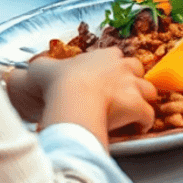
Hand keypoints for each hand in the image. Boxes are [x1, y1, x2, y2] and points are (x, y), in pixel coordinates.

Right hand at [16, 49, 157, 143]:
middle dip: (133, 80)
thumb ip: (42, 67)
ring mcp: (133, 86)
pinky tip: (140, 126)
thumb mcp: (45, 69)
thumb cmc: (60, 82)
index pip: (116, 56)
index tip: (105, 77)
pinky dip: (145, 120)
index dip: (113, 67)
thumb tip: (34, 67)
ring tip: (134, 110)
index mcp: (105, 56)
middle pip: (137, 70)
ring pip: (148, 90)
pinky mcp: (137, 106)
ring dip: (143, 99)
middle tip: (123, 93)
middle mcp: (123, 67)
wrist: (73, 97)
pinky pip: (147, 114)